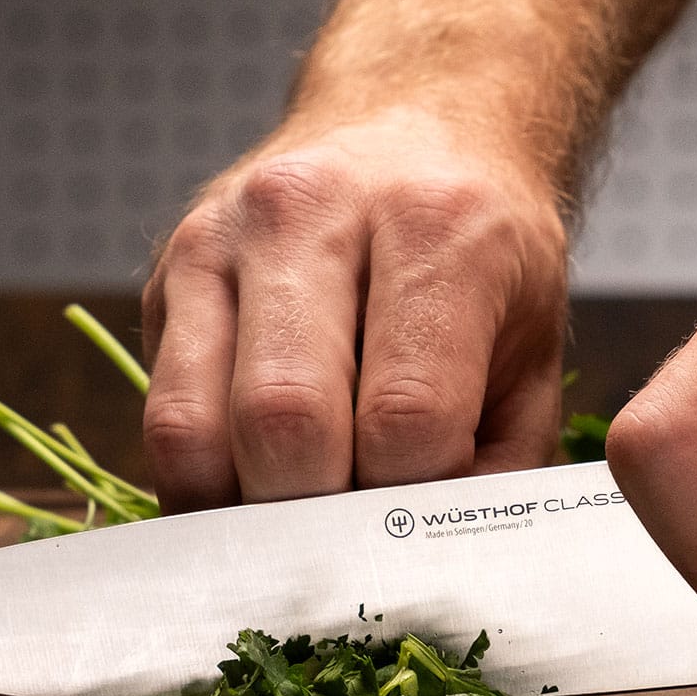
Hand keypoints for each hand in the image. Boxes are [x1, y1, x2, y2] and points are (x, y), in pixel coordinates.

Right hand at [141, 106, 568, 509]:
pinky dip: (204, 481)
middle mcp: (312, 214)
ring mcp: (221, 237)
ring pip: (197, 428)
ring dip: (247, 512)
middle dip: (319, 521)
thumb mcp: (535, 347)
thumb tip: (441, 570)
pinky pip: (162, 416)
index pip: (404, 421)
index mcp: (435, 228)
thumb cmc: (484, 256)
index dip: (411, 509)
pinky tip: (256, 492)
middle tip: (357, 550)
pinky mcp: (168, 272)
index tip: (422, 534)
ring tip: (301, 531)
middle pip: (286, 423)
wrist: (418, 126)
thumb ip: (503, 463)